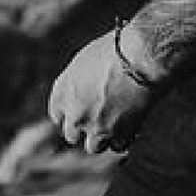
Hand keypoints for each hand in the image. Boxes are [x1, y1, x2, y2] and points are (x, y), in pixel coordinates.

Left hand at [47, 25, 157, 154]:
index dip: (68, 113)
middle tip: (96, 118)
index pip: (57, 114)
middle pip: (72, 134)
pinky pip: (117, 146)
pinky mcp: (118, 136)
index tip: (77, 111)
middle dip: (83, 127)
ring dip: (102, 137)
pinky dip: (122, 139)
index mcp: (62, 92)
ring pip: (93, 146)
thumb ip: (76, 82)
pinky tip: (129, 126)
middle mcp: (75, 114)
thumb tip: (80, 92)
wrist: (139, 58)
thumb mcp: (84, 60)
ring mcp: (96, 128)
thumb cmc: (114, 49)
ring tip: (114, 123)